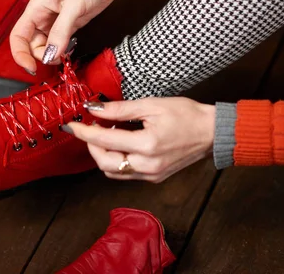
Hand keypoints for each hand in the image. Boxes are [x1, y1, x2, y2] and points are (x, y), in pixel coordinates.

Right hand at [10, 0, 118, 73]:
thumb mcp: (73, 6)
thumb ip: (61, 31)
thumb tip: (50, 54)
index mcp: (36, 9)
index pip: (18, 36)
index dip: (20, 54)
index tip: (31, 67)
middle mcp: (42, 17)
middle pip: (32, 46)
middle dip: (42, 56)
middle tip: (59, 58)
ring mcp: (55, 23)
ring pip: (46, 47)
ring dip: (54, 55)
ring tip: (67, 53)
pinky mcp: (68, 27)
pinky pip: (59, 45)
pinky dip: (63, 52)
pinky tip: (71, 50)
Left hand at [64, 97, 214, 182]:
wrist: (212, 133)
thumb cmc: (186, 114)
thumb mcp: (151, 105)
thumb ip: (120, 109)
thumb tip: (94, 108)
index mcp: (147, 145)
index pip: (105, 141)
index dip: (84, 132)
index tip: (70, 125)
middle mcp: (147, 165)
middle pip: (104, 163)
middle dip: (91, 146)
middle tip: (90, 128)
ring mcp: (151, 175)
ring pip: (113, 171)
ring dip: (102, 154)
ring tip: (104, 133)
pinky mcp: (154, 178)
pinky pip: (125, 173)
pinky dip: (115, 160)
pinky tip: (118, 143)